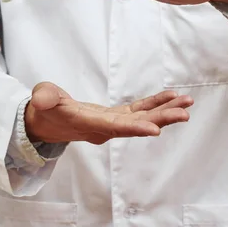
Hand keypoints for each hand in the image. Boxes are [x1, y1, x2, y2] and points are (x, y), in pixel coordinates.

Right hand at [25, 82, 193, 144]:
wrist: (46, 122)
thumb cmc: (43, 110)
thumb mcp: (40, 101)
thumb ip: (43, 99)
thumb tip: (43, 99)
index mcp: (88, 125)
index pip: (114, 128)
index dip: (134, 128)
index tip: (155, 130)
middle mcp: (105, 128)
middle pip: (136, 125)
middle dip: (161, 120)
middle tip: (184, 114)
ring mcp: (112, 123)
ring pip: (143, 118)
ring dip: (165, 111)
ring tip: (187, 104)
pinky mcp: (116, 116)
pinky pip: (140, 110)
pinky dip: (155, 103)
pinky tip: (172, 97)